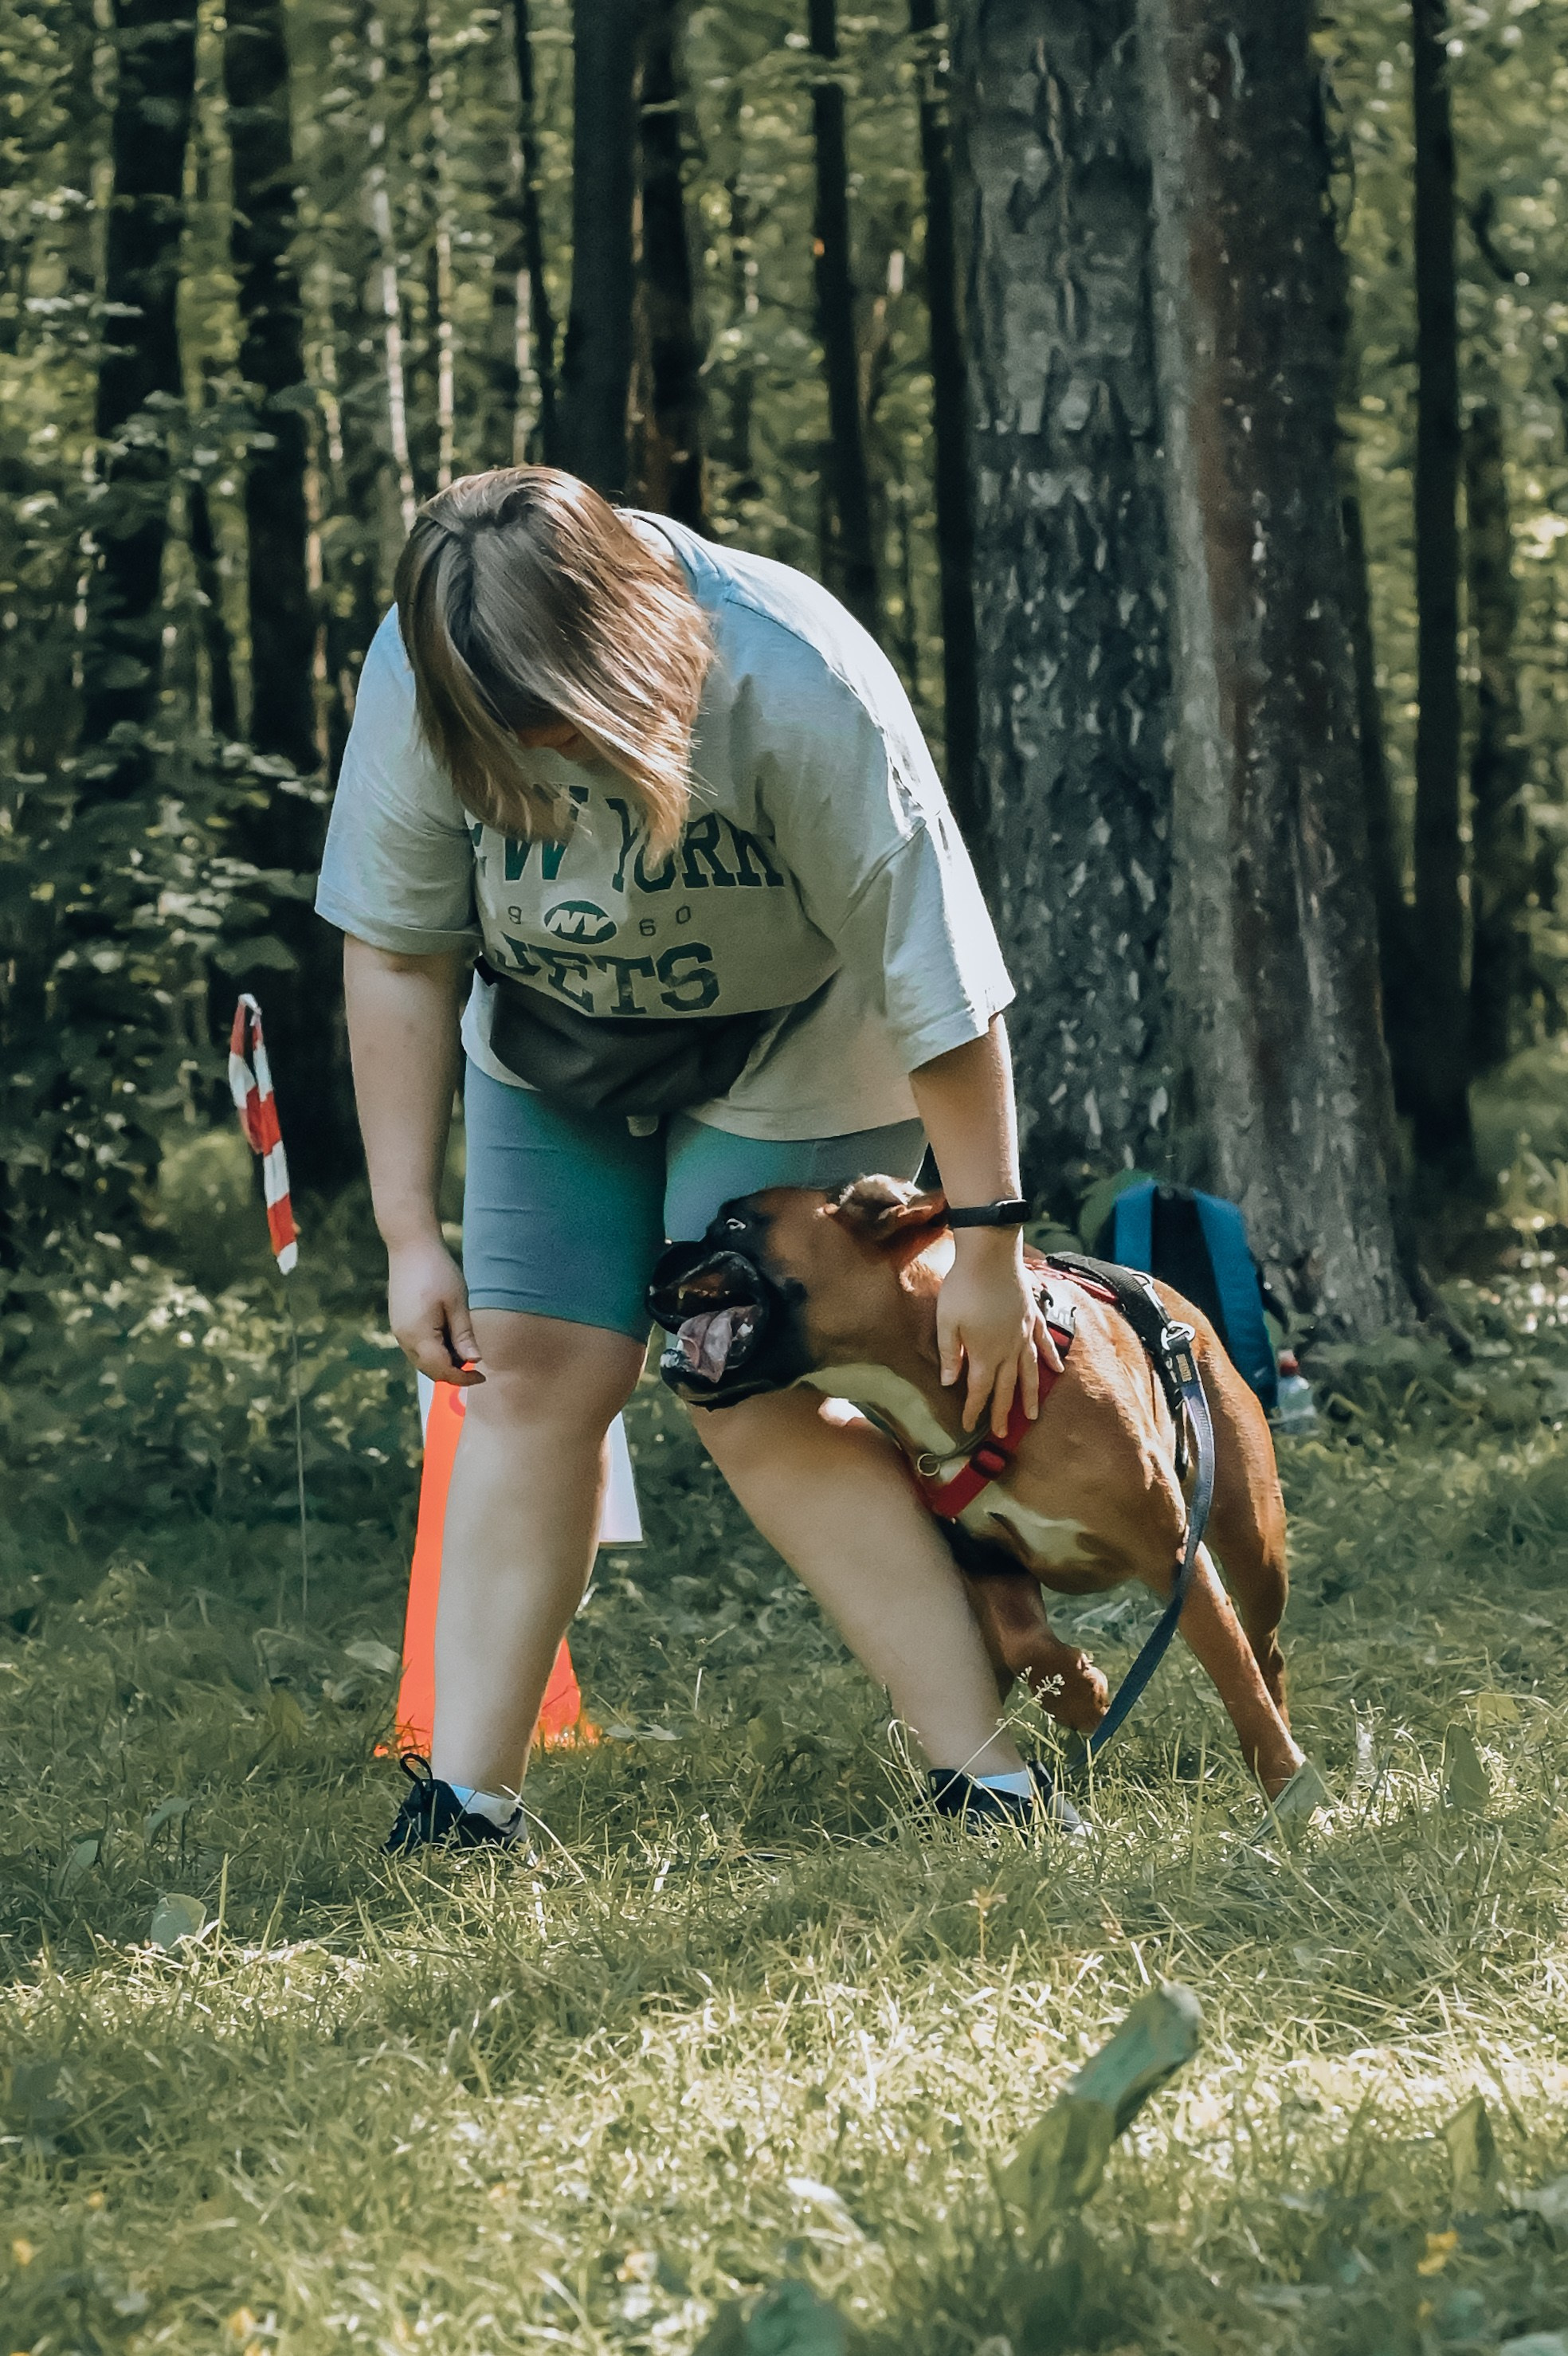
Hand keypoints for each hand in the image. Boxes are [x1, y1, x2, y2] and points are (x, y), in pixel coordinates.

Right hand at [386, 1235, 484, 1384]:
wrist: (411, 1246)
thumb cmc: (437, 1271)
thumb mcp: (457, 1304)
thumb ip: (463, 1335)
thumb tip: (474, 1361)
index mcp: (419, 1336)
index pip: (442, 1370)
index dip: (463, 1378)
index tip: (482, 1376)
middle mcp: (404, 1339)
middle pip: (430, 1370)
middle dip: (453, 1372)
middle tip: (475, 1361)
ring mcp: (399, 1331)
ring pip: (422, 1360)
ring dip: (443, 1361)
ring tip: (464, 1345)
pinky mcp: (399, 1323)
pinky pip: (417, 1347)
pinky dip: (434, 1350)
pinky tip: (449, 1335)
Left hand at [937, 1230, 1062, 1436]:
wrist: (990, 1255)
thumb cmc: (963, 1287)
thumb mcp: (946, 1323)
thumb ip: (949, 1354)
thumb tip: (948, 1382)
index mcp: (984, 1353)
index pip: (979, 1390)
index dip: (974, 1410)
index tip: (968, 1427)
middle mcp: (1008, 1349)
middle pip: (1006, 1387)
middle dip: (1002, 1412)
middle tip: (1002, 1433)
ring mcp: (1024, 1334)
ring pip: (1029, 1371)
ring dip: (1030, 1395)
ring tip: (1032, 1414)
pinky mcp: (1032, 1317)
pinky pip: (1044, 1343)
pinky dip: (1051, 1358)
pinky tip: (1057, 1370)